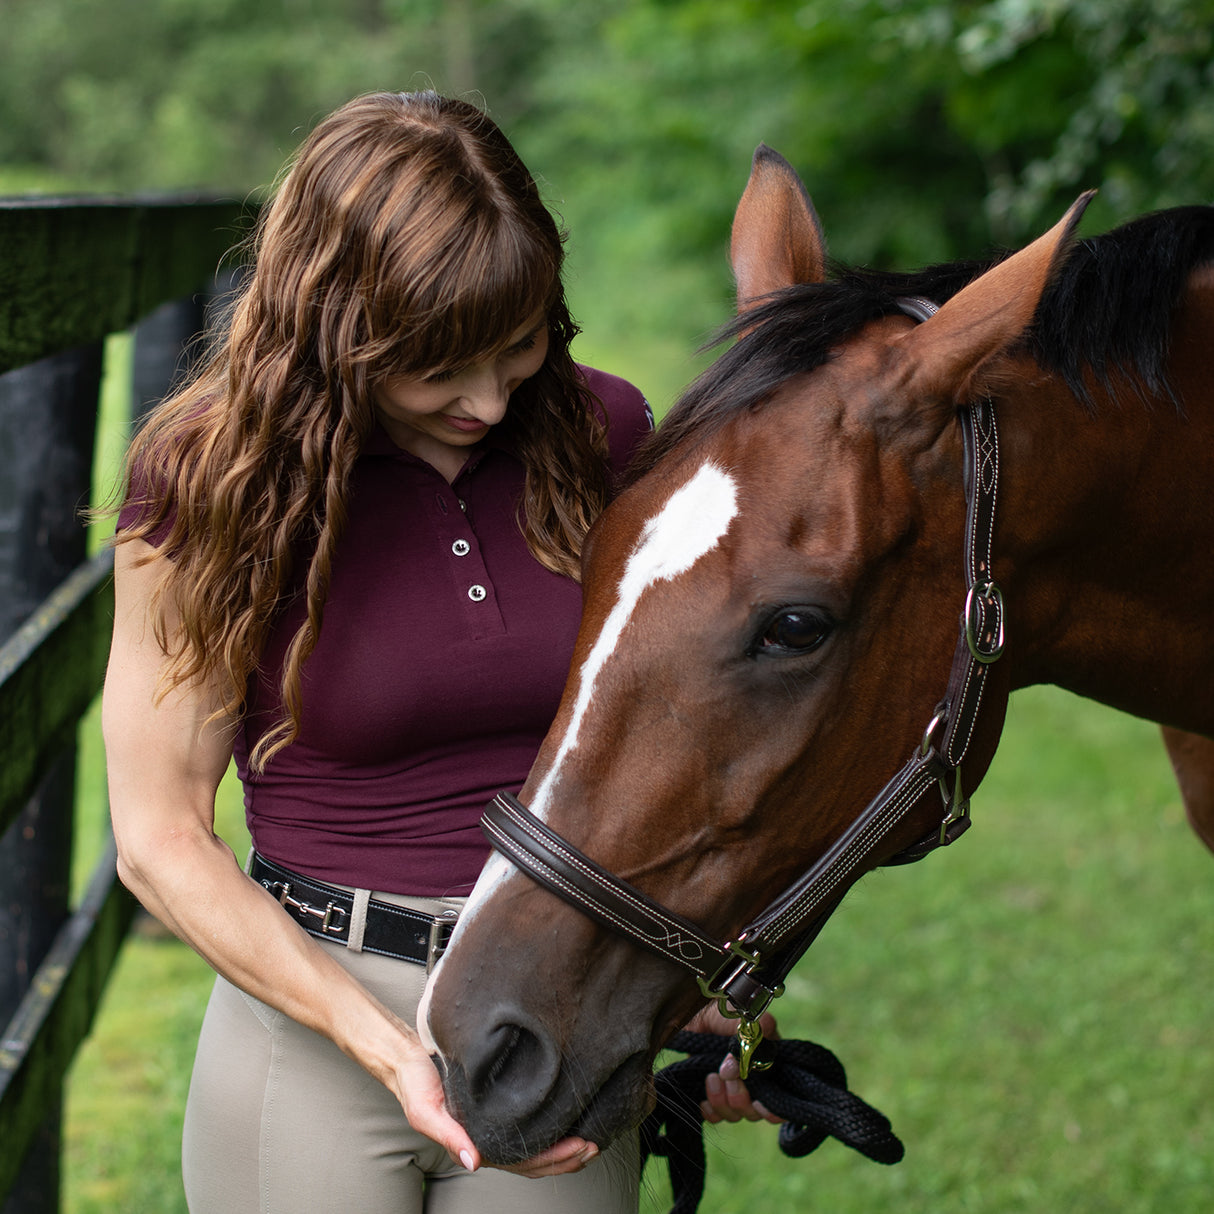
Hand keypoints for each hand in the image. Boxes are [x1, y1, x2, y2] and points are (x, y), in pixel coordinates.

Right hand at [393, 1038, 599, 1176]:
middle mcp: (491, 1139)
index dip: (553, 1160)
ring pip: (537, 1146)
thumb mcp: (425, 1110)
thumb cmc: (416, 1084)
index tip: (580, 1147)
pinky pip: (532, 1124)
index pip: (523, 1163)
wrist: (409, 1058)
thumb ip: (449, 1136)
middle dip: (567, 1158)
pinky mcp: (501, 1105)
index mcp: (477, 1145)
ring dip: (564, 1147)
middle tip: (595, 1146)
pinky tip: (571, 1116)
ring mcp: (497, 1125)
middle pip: (536, 1160)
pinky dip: (554, 1127)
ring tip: (592, 1139)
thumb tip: (473, 1163)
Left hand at [683, 1004, 783, 1125]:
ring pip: (735, 1115)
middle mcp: (754, 1083)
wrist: (695, 1015)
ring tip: (711, 1077)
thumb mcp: (743, 1018)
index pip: (780, 1099)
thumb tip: (743, 1061)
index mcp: (769, 1066)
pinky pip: (715, 1116)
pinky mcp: (712, 1094)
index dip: (773, 1110)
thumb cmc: (724, 1013)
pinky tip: (703, 1098)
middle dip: (741, 1099)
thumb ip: (755, 1033)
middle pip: (755, 1112)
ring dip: (723, 1101)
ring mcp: (732, 1090)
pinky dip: (710, 1110)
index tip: (759, 1103)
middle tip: (728, 1078)